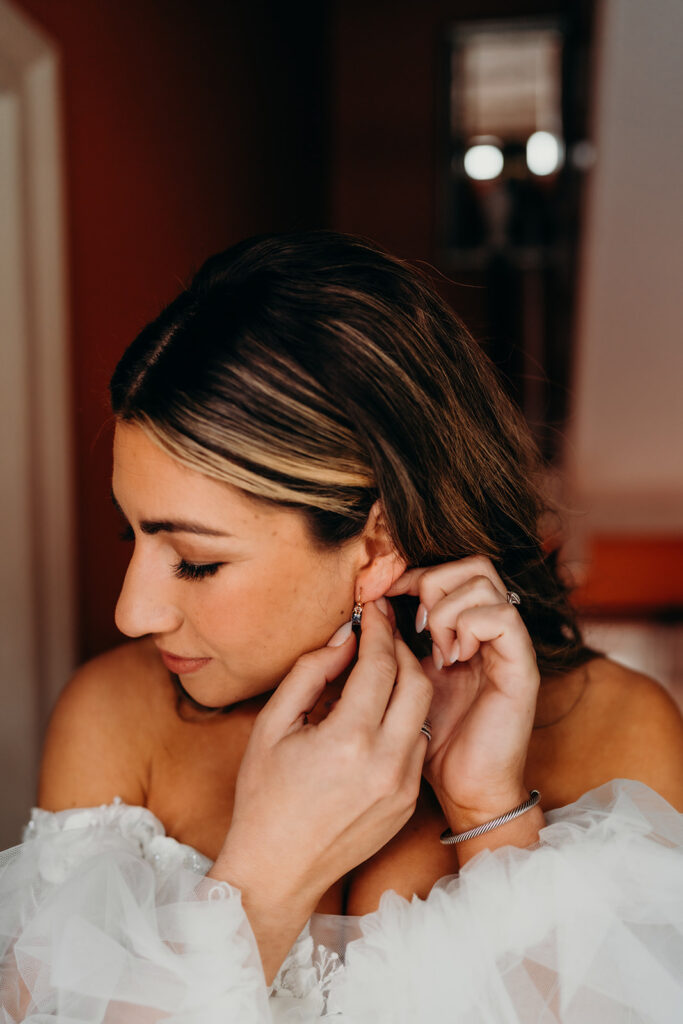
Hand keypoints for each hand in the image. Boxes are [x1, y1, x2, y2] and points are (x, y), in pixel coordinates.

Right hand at [211, 601, 431, 980]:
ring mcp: (403, 786)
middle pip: (417, 681)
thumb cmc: (264, 798)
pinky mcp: (409, 802)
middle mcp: (387, 763)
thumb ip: (311, 673)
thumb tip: (344, 637)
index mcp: (349, 741)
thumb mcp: (273, 726)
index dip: (378, 628)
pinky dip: (404, 718)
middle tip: (380, 631)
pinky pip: (418, 743)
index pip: (381, 664)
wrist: (277, 872)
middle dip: (400, 648)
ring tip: (379, 668)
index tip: (372, 607)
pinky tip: (378, 711)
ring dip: (407, 682)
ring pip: (423, 712)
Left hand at [386, 557, 540, 829]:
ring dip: (447, 609)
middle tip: (413, 623)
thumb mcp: (406, 682)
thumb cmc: (435, 742)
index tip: (383, 594)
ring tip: (434, 648)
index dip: (415, 573)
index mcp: (467, 631)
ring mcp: (510, 647)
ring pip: (484, 582)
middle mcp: (493, 631)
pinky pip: (501, 617)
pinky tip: (452, 658)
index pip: (453, 570)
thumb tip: (375, 608)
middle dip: (432, 583)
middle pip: (474, 564)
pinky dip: (469, 626)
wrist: (467, 791)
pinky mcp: (521, 668)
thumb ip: (397, 645)